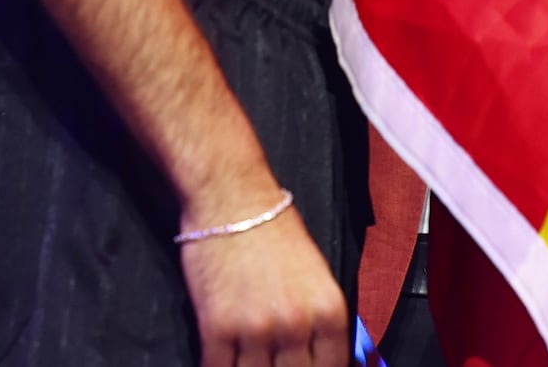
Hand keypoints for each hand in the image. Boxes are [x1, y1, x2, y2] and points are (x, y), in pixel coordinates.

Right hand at [179, 206, 347, 366]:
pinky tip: (221, 362)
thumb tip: (318, 361)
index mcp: (330, 311)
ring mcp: (257, 328)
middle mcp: (297, 324)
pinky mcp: (217, 327)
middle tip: (270, 362)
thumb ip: (320, 323)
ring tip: (246, 360)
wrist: (232, 197)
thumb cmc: (274, 230)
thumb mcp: (317, 277)